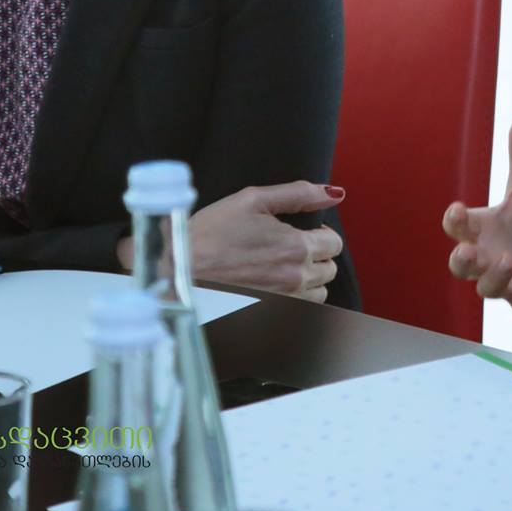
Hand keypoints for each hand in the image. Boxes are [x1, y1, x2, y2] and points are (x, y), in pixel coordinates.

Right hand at [122, 180, 344, 301]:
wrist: (176, 270)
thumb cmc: (209, 233)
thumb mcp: (253, 200)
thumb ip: (298, 194)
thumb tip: (334, 193)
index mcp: (295, 247)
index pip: (334, 243)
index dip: (320, 234)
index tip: (302, 232)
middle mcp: (295, 278)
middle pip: (329, 269)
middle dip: (316, 256)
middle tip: (288, 248)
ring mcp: (284, 302)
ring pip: (318, 293)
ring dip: (308, 280)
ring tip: (280, 268)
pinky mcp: (270, 317)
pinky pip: (300, 311)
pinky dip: (294, 299)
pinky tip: (271, 286)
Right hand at [442, 117, 511, 328]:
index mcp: (480, 232)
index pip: (458, 227)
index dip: (455, 220)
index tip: (458, 208)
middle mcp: (486, 260)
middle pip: (460, 266)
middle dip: (462, 260)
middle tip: (470, 250)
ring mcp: (504, 283)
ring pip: (487, 288)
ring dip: (495, 276)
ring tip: (509, 259)